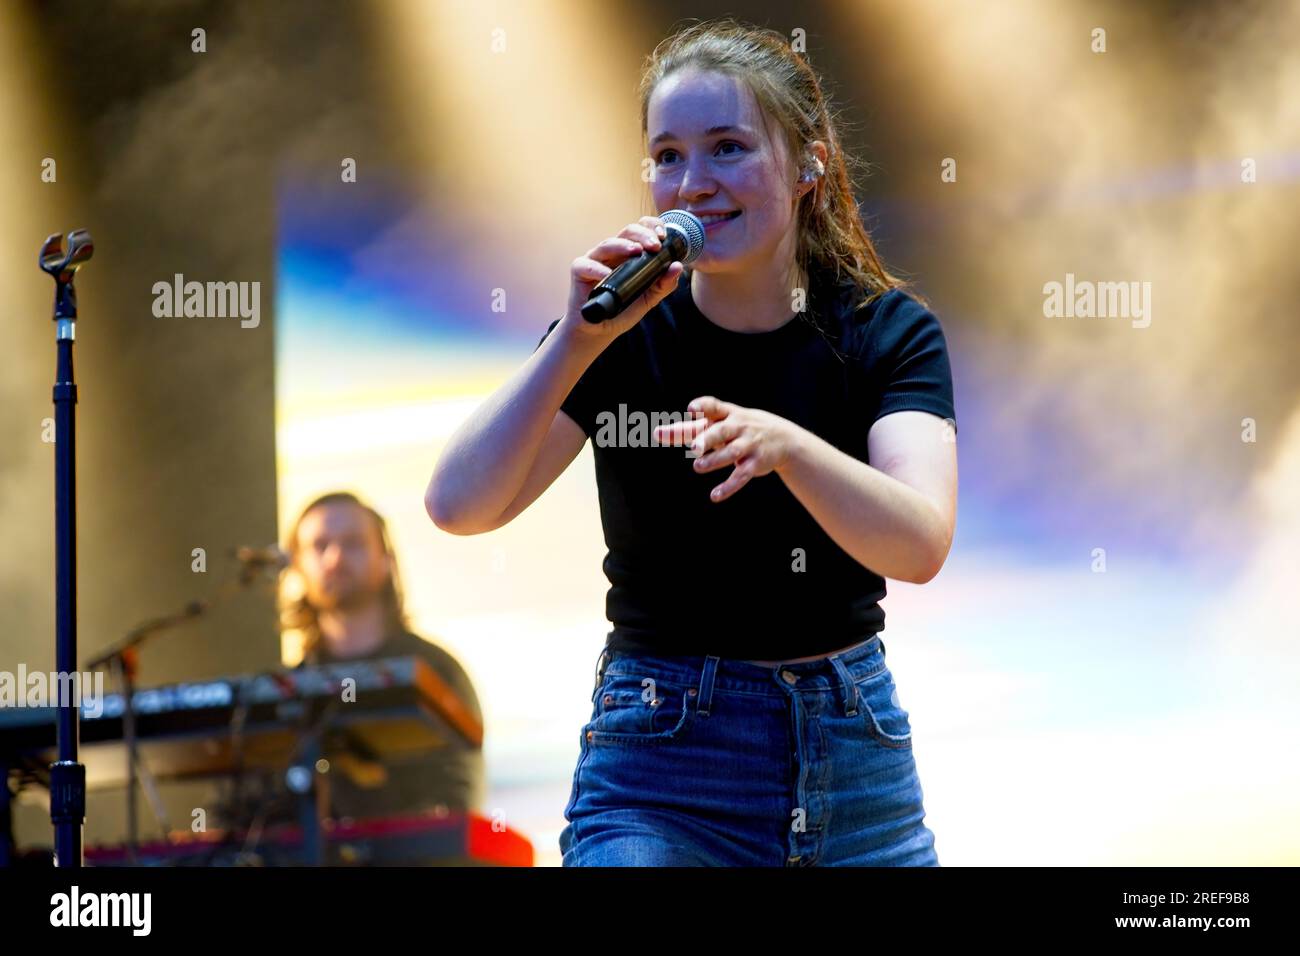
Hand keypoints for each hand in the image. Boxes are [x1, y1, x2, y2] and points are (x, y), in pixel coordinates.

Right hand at [560, 216, 683, 345]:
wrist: (600, 330)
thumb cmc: (622, 308)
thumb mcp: (649, 298)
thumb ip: (664, 284)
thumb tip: (677, 266)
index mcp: (628, 253)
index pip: (640, 230)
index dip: (651, 227)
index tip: (663, 236)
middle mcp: (612, 253)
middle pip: (626, 232)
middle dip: (642, 235)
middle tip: (655, 246)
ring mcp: (594, 260)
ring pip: (607, 244)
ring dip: (623, 245)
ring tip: (636, 251)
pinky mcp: (579, 272)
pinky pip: (586, 265)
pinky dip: (597, 268)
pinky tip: (608, 274)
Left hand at [652, 396, 800, 502]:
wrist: (783, 438)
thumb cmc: (739, 429)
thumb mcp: (718, 424)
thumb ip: (688, 430)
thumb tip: (657, 433)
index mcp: (727, 414)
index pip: (713, 406)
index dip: (703, 406)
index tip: (691, 409)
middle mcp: (738, 427)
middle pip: (722, 431)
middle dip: (708, 438)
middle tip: (693, 448)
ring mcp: (748, 445)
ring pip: (731, 453)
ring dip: (714, 460)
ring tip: (698, 467)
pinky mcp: (755, 463)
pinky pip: (741, 476)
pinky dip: (729, 487)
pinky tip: (715, 496)